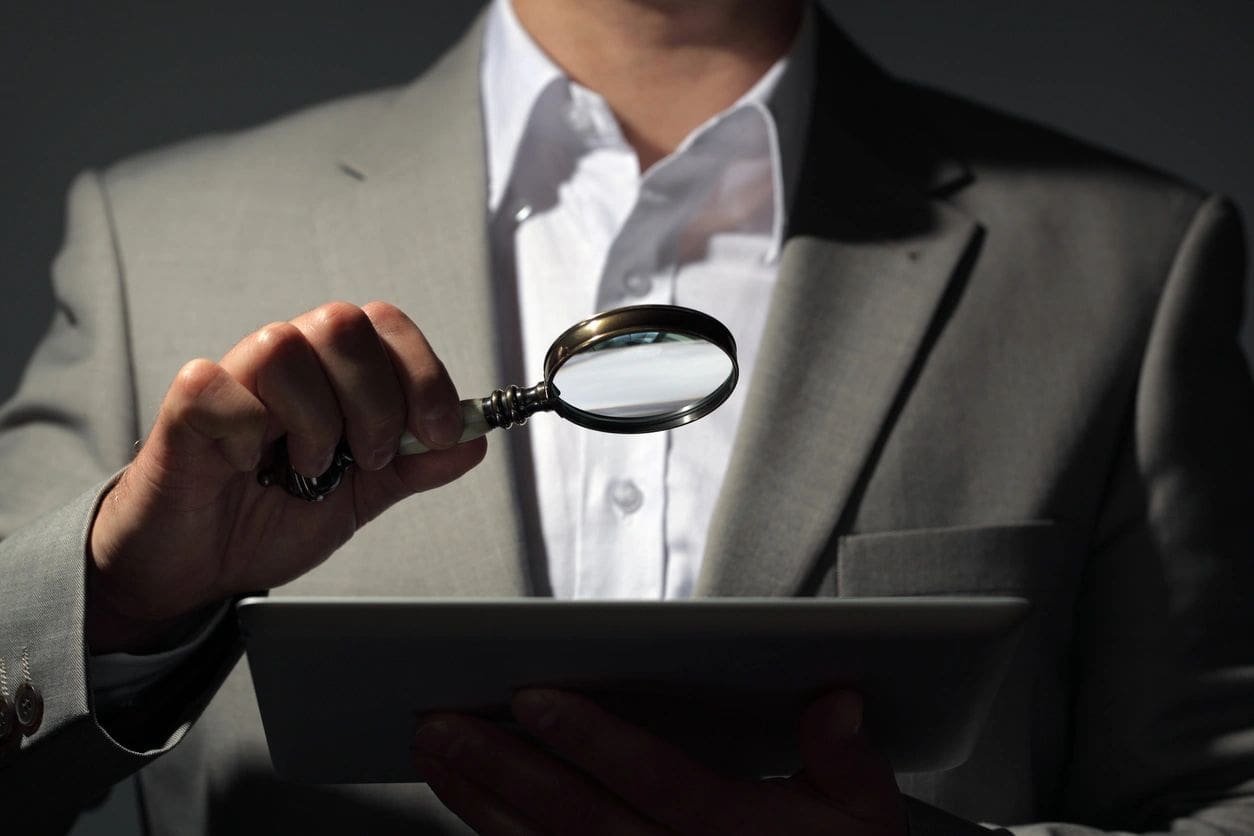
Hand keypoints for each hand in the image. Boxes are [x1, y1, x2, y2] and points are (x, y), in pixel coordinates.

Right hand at [87, 301, 486, 651]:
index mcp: (332, 373)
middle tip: (365, 457)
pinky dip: (247, 434)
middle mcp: (286, 362)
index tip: (434, 431)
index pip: (387, 325)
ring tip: (305, 467)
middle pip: (342, 323)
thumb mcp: (364, 496)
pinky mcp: (184, 406)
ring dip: (314, 421)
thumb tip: (473, 438)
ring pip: (284, 346)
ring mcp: (234, 378)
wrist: (202, 567)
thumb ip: (415, 464)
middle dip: (375, 401)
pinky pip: (221, 388)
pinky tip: (246, 464)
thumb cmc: (269, 517)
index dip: (422, 374)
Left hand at [412, 688, 905, 835]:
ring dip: (483, 805)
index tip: (533, 697)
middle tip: (442, 722)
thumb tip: (835, 702)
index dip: (592, 739)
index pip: (654, 780)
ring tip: (436, 754)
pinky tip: (470, 814)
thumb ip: (847, 760)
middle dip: (504, 769)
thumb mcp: (866, 821)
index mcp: (738, 835)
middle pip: (578, 819)